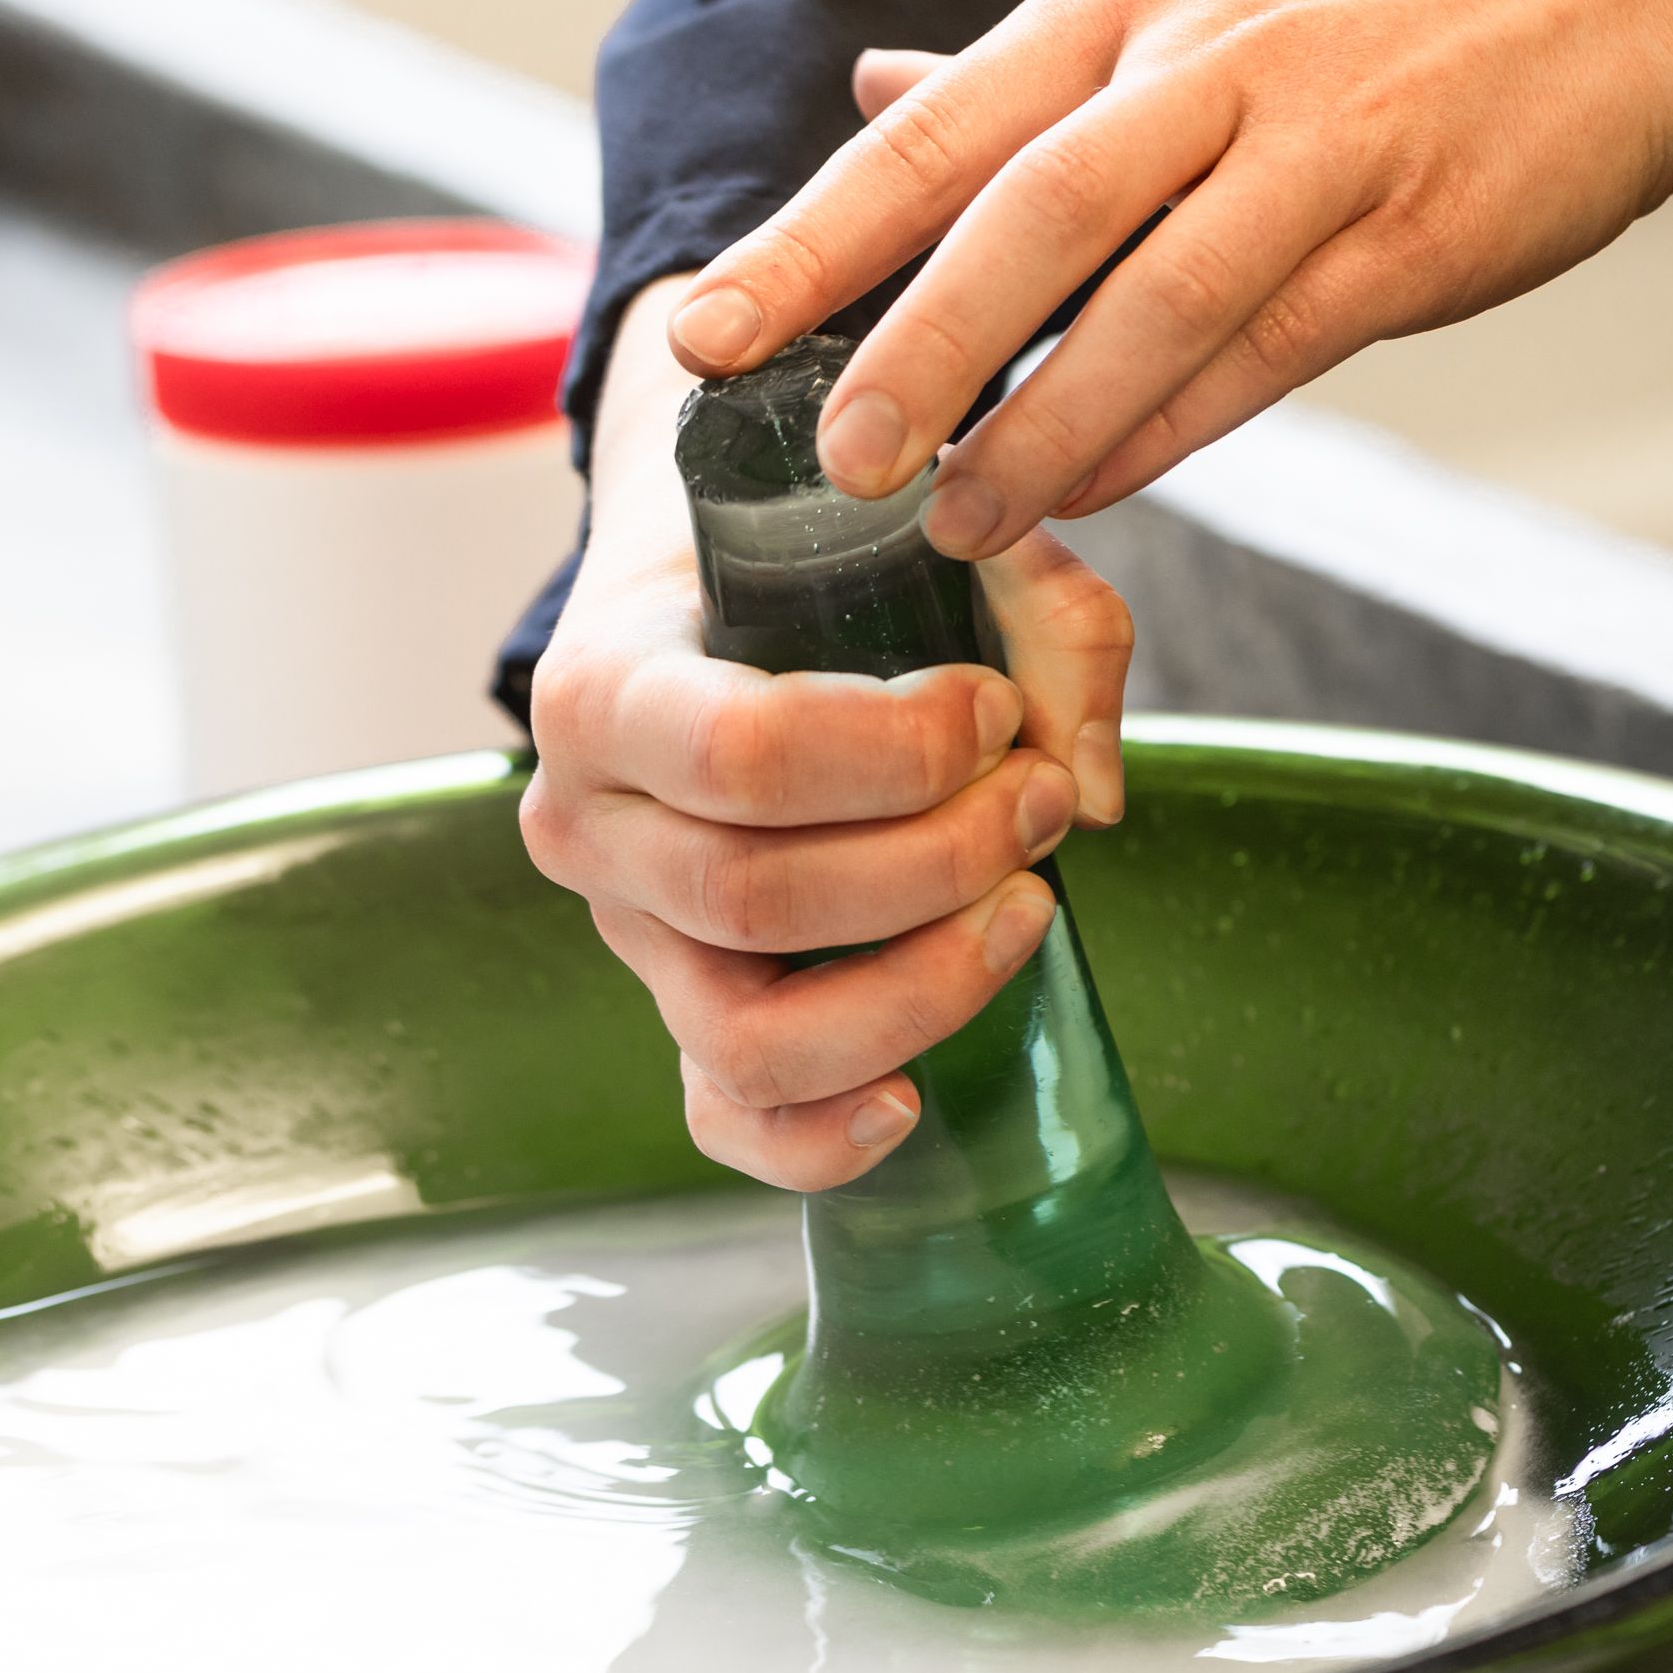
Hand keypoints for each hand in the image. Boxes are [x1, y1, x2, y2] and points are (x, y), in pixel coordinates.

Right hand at [518, 276, 1134, 1188]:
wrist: (721, 589)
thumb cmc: (822, 561)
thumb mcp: (926, 534)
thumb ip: (1041, 621)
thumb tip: (1086, 796)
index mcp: (601, 689)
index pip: (740, 755)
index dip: (901, 751)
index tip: (997, 710)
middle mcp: (586, 826)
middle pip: (759, 901)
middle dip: (939, 862)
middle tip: (1040, 802)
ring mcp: (631, 936)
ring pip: (748, 1037)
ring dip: (918, 991)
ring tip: (1024, 909)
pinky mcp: (681, 1014)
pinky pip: (728, 1120)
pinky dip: (820, 1138)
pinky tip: (916, 1099)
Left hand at [656, 0, 1672, 560]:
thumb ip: (1042, 66)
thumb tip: (872, 91)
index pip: (939, 130)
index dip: (812, 240)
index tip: (705, 335)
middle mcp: (1207, 59)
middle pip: (1026, 214)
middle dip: (914, 347)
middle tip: (831, 466)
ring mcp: (1314, 147)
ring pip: (1147, 302)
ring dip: (1043, 426)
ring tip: (958, 520)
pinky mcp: (1410, 237)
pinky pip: (1265, 352)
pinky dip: (1169, 430)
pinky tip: (1098, 491)